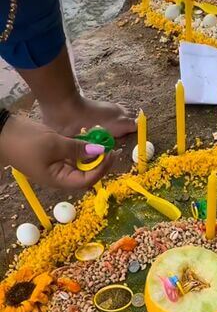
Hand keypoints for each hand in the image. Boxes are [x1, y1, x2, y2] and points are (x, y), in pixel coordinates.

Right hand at [0, 116, 119, 189]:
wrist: (0, 131)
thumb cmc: (24, 141)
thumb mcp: (54, 143)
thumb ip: (77, 149)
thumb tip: (99, 151)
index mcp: (59, 180)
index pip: (87, 180)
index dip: (101, 169)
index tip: (110, 154)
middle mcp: (60, 176)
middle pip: (86, 174)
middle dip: (100, 162)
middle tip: (110, 147)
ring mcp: (57, 166)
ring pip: (81, 164)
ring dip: (91, 153)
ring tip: (101, 140)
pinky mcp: (54, 155)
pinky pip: (72, 155)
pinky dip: (81, 147)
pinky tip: (88, 137)